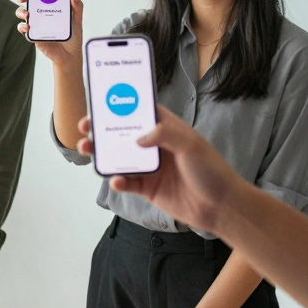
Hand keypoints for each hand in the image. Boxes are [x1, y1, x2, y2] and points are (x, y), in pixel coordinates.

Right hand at [15, 0, 84, 67]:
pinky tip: (28, 27)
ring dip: (21, 11)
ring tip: (27, 14)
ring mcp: (36, 24)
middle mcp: (41, 13)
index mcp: (50, 7)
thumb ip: (77, 7)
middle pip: (27, 1)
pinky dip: (23, 27)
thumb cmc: (73, 37)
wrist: (70, 56)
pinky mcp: (33, 35)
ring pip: (22, 13)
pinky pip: (24, 30)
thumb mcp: (77, 20)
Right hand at [75, 106, 246, 232]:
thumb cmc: (212, 171)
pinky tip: (117, 180)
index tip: (101, 101)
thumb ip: (164, 134)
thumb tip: (138, 138)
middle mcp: (155, 146)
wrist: (221, 207)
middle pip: (122, 134)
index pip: (140, 112)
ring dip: (102, 153)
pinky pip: (127, 182)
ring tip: (87, 150)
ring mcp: (150, 168)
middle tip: (85, 126)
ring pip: (119, 157)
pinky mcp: (148, 189)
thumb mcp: (190, 145)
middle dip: (102, 130)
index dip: (121, 105)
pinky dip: (118, 181)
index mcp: (167, 129)